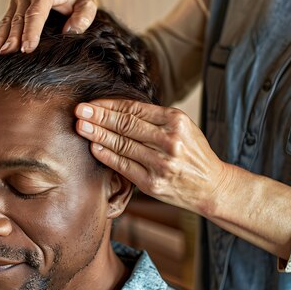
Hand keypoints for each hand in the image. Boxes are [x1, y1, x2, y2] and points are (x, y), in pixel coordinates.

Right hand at [0, 0, 98, 53]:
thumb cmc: (78, 4)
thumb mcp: (87, 7)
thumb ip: (83, 17)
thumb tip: (70, 30)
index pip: (35, 13)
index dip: (31, 32)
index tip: (28, 49)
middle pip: (19, 18)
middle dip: (14, 37)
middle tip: (10, 54)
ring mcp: (19, 0)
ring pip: (9, 21)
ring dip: (4, 38)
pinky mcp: (14, 8)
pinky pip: (5, 23)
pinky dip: (1, 37)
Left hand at [75, 99, 290, 258]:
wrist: (211, 186)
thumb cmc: (192, 153)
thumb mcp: (182, 127)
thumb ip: (154, 118)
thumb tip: (116, 108)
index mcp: (176, 121)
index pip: (135, 109)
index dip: (109, 105)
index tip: (92, 103)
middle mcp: (169, 141)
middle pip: (126, 125)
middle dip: (98, 116)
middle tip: (79, 110)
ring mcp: (161, 163)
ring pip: (122, 144)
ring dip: (97, 134)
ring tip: (80, 126)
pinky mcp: (153, 183)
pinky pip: (124, 166)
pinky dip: (107, 156)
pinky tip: (94, 147)